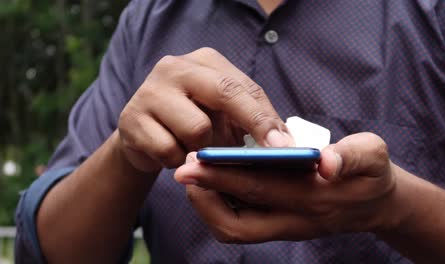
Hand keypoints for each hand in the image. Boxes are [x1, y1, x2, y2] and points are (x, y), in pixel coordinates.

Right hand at [117, 48, 291, 172]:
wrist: (142, 137)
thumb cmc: (191, 123)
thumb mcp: (222, 116)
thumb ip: (249, 120)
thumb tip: (285, 141)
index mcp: (204, 61)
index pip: (243, 86)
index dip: (266, 117)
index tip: (285, 145)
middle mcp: (176, 67)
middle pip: (224, 94)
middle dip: (252, 125)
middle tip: (270, 153)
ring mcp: (150, 90)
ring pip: (197, 129)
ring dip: (204, 150)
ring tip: (197, 151)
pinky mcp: (131, 119)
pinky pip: (170, 150)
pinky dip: (178, 161)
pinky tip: (173, 156)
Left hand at [174, 132, 401, 242]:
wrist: (375, 203)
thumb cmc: (371, 173)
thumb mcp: (373, 155)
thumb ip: (354, 156)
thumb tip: (326, 161)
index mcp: (316, 198)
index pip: (261, 189)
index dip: (225, 176)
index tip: (197, 161)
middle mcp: (295, 220)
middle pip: (239, 215)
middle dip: (206, 191)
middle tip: (181, 168)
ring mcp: (285, 228)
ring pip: (235, 229)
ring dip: (208, 207)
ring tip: (194, 178)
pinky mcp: (280, 227)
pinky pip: (241, 226)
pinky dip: (220, 208)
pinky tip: (214, 184)